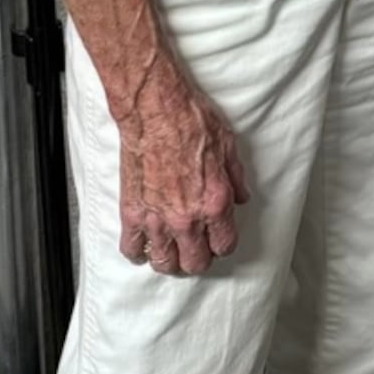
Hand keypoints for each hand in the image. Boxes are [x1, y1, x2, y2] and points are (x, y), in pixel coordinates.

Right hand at [116, 64, 249, 276]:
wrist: (156, 110)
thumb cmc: (192, 121)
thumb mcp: (228, 144)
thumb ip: (236, 177)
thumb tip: (241, 197)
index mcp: (215, 201)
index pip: (224, 245)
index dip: (224, 244)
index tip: (220, 239)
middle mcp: (187, 217)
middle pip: (194, 263)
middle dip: (199, 259)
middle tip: (197, 248)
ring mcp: (157, 219)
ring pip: (163, 263)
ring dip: (170, 260)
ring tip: (172, 250)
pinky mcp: (132, 213)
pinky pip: (131, 249)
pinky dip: (138, 251)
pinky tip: (144, 243)